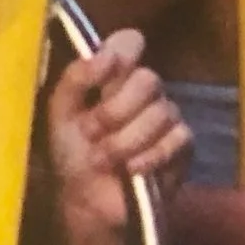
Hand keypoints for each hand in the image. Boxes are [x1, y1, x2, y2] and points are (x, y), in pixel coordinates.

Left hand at [40, 29, 188, 236]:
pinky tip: (132, 171)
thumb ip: (77, 78)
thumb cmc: (71, 155)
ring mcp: (166, 116)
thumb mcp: (60, 114)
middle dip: (114, 111)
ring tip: (105, 159)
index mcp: (111, 76)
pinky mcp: (183, 146)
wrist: (87, 202)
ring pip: (162, 112)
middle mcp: (142, 90)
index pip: (130, 43)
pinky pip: (178, 138)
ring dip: (126, 141)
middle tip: (91, 134)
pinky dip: (150, 156)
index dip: (122, 52)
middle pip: (148, 79)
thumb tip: (106, 53)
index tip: (107, 70)